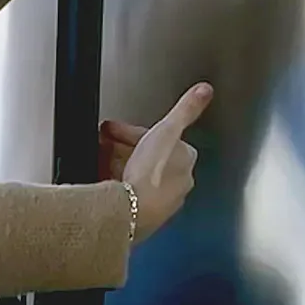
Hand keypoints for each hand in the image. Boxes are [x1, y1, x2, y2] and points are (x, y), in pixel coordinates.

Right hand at [106, 82, 212, 242]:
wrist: (130, 211)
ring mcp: (160, 201)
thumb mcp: (168, 130)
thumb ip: (186, 110)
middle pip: (149, 156)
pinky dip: (114, 180)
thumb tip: (205, 91)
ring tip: (99, 156)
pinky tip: (102, 177)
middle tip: (105, 139)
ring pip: (137, 174)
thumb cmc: (151, 174)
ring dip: (118, 162)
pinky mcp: (142, 213)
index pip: (161, 138)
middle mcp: (177, 183)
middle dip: (125, 145)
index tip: (115, 128)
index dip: (135, 131)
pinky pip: (127, 191)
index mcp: (185, 162)